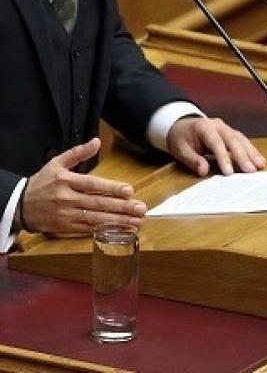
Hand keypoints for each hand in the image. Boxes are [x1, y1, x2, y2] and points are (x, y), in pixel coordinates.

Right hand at [22, 138, 146, 234]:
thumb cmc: (42, 182)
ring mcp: (66, 215)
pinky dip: (104, 231)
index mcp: (66, 181)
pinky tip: (119, 231)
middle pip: (98, 203)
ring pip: (96, 219)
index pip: (93, 185)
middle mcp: (67, 199)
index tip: (129, 191)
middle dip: (121, 207)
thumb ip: (78, 153)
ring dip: (118, 222)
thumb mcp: (57, 163)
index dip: (111, 188)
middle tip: (141, 209)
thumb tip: (96, 141)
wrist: (19, 205)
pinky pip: (87, 230)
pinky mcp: (65, 228)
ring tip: (136, 222)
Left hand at [166, 117, 265, 176]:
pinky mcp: (231, 133)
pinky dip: (251, 151)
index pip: (216, 142)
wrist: (181, 125)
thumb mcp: (180, 150)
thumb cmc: (181, 138)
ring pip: (241, 139)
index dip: (224, 157)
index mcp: (204, 127)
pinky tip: (259, 160)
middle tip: (252, 170)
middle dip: (243, 156)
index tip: (230, 172)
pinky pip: (243, 141)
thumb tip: (204, 171)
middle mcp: (218, 125)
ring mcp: (226, 128)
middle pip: (233, 140)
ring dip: (252, 152)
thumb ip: (192, 160)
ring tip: (261, 165)